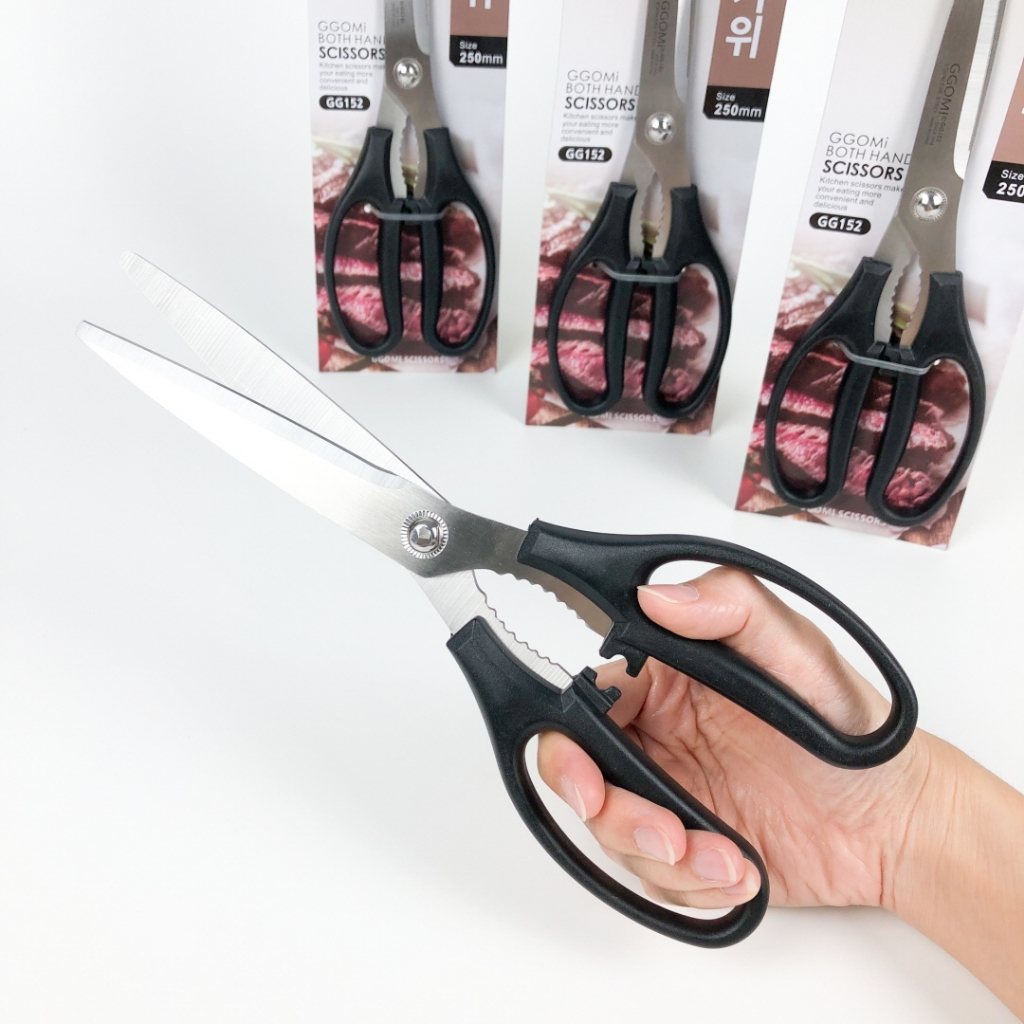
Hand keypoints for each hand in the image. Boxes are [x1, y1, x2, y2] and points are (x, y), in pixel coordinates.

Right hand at [538, 568, 930, 911]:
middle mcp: (659, 733)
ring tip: (722, 857)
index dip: (570, 745)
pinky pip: (655, 877)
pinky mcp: (688, 847)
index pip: (588, 702)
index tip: (590, 783)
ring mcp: (670, 793)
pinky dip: (692, 886)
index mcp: (668, 678)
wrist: (898, 824)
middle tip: (661, 834)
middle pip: (583, 774)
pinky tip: (740, 871)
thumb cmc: (857, 733)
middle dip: (613, 814)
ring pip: (614, 832)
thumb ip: (734, 606)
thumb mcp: (803, 654)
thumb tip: (657, 596)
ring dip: (662, 856)